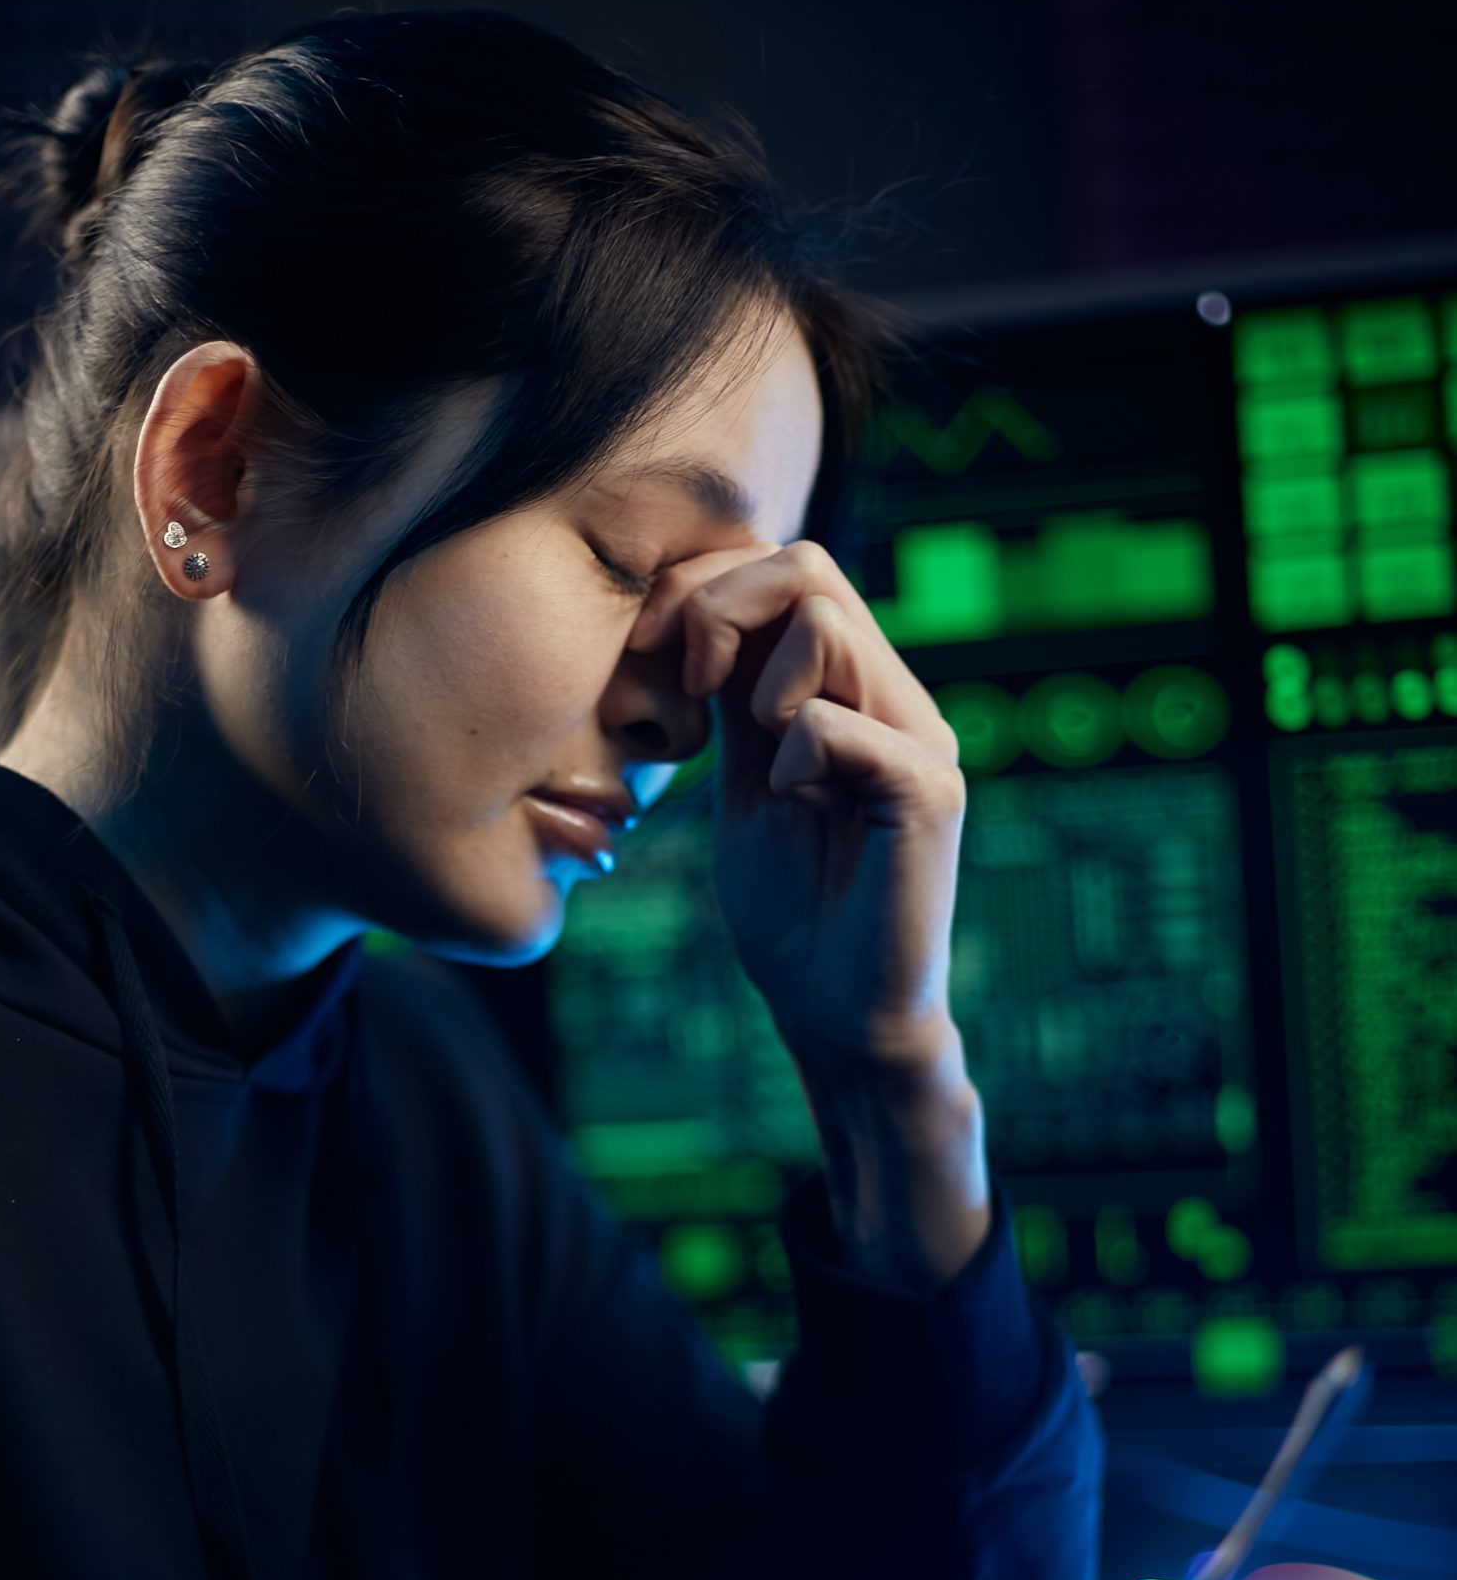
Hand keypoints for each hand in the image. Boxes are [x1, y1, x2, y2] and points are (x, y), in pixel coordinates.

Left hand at [627, 539, 966, 1075]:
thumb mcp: (744, 781)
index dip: (707, 588)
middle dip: (719, 609)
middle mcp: (898, 699)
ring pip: (826, 625)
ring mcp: (923, 739)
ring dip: (761, 688)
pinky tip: (798, 807)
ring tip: (766, 765)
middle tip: (687, 684)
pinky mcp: (931, 790)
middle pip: (809, 569)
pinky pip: (837, 723)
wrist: (837, 1011)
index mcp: (855, 690)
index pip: (791, 571)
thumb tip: (698, 611)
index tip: (650, 651)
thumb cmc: (791, 909)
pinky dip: (794, 758)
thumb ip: (736, 700)